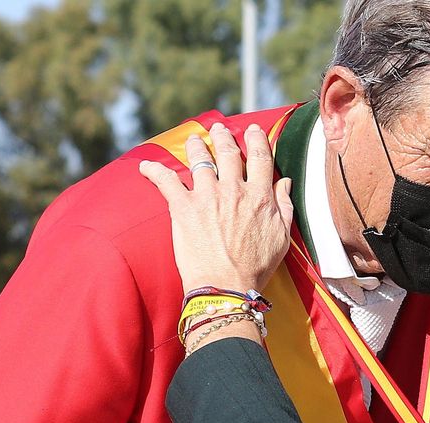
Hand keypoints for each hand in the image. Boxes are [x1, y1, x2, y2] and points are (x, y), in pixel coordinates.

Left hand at [139, 122, 294, 294]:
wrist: (227, 287)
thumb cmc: (256, 269)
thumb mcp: (281, 238)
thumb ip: (284, 207)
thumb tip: (284, 183)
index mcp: (259, 196)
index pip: (260, 157)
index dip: (256, 139)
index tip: (252, 130)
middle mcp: (233, 190)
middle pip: (228, 152)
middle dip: (223, 136)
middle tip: (219, 129)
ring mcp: (207, 197)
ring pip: (199, 160)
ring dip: (195, 146)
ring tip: (193, 140)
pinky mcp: (183, 209)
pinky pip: (166, 182)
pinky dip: (153, 171)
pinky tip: (144, 167)